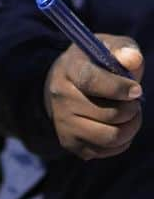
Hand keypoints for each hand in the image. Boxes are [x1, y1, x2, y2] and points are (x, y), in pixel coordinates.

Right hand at [43, 38, 142, 159]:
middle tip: (134, 102)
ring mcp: (63, 122)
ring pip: (111, 136)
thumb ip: (124, 49)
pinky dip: (121, 141)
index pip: (91, 81)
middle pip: (109, 114)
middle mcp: (61, 97)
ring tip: (130, 115)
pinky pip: (106, 150)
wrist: (61, 84)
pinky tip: (118, 126)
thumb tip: (133, 59)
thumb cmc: (93, 63)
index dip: (118, 88)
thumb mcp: (107, 47)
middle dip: (132, 109)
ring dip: (131, 127)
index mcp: (69, 69)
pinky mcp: (69, 142)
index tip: (137, 90)